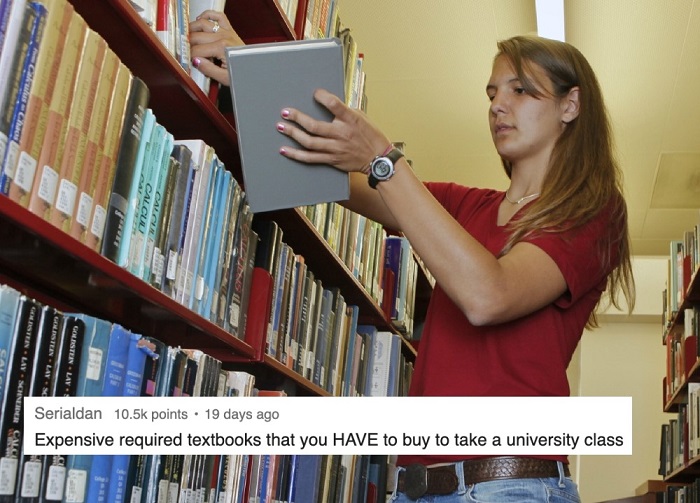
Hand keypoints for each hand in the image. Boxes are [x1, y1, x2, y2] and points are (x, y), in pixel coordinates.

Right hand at [189, 10, 243, 84]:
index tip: (189, 61)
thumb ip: (208, 69)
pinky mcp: (229, 29)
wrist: (253, 68)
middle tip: (188, 52)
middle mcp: (223, 37)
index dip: (190, 57)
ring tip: (189, 38)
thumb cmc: (241, 73)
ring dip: (192, 29)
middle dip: (189, 45)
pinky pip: (218, 15)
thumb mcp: (224, 77)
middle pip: (196, 37)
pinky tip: (201, 21)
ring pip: (202, 23)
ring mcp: (226, 31)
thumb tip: (195, 61)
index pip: (196, 51)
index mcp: (221, 48)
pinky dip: (208, 15)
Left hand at [276, 89, 391, 172]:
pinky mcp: (332, 160)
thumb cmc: (370, 136)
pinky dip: (296, 154)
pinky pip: (310, 158)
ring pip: (309, 142)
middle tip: (285, 112)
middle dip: (297, 118)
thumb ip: (344, 111)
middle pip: (314, 126)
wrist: (378, 159)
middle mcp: (341, 134)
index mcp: (350, 119)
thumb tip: (328, 103)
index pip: (334, 104)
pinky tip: (285, 150)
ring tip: (281, 127)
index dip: (322, 96)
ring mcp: (335, 148)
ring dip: (292, 134)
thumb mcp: (360, 117)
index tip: (314, 93)